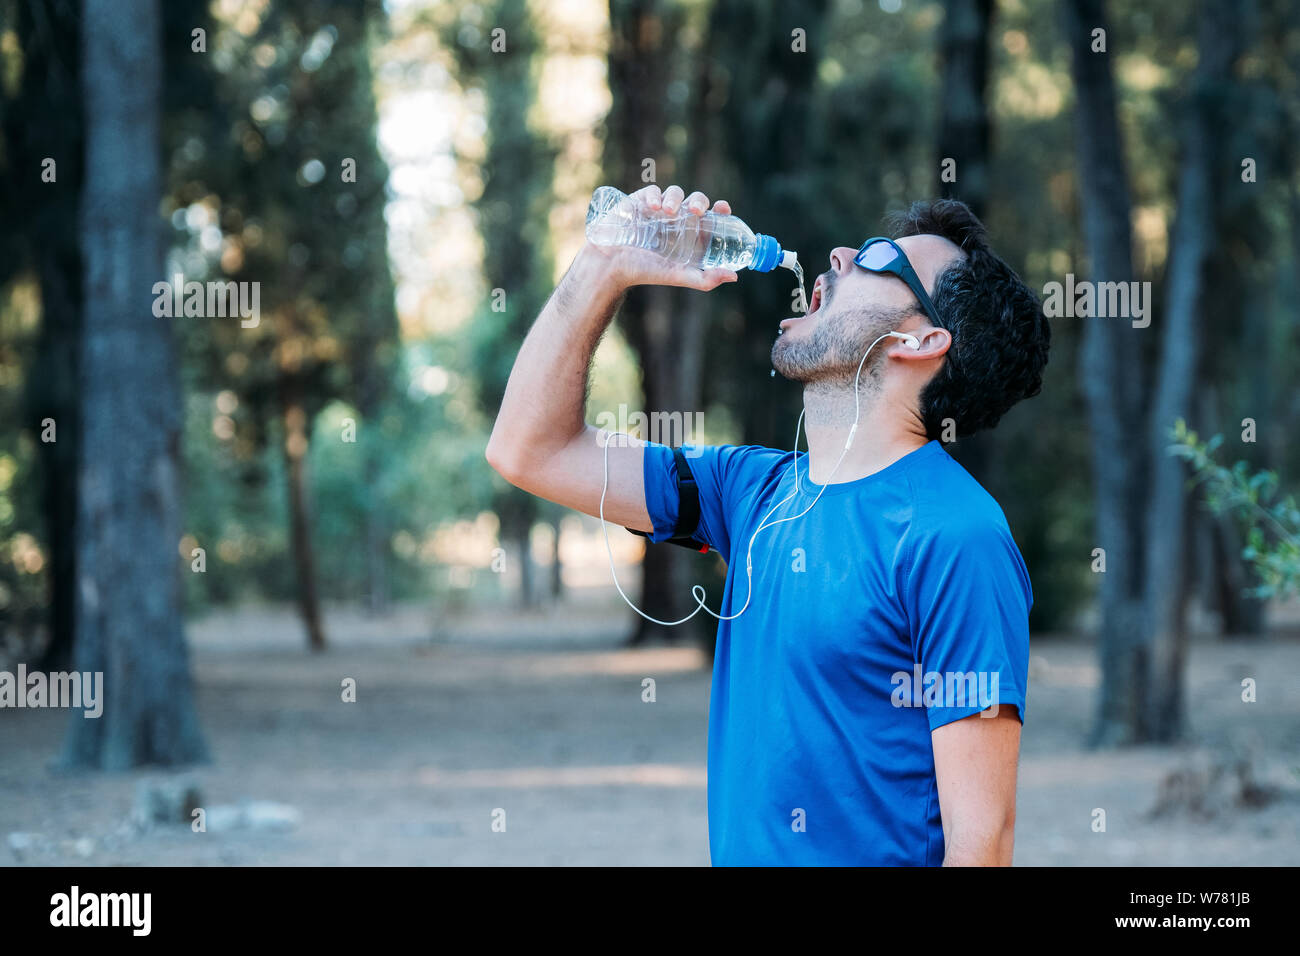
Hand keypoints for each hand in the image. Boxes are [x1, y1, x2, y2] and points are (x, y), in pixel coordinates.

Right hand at [582, 184, 739, 291]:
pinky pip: (653, 191)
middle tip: (696, 211)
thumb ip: (704, 278)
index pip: (711, 217)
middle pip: (696, 201)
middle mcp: (676, 220)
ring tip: (668, 212)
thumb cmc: (643, 271)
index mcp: (689, 235)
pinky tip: (653, 208)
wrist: (610, 265)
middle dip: (699, 201)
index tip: (724, 209)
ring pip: (675, 193)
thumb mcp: (676, 276)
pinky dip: (655, 196)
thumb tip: (734, 276)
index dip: (720, 210)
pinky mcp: (640, 201)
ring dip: (676, 198)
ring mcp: (658, 210)